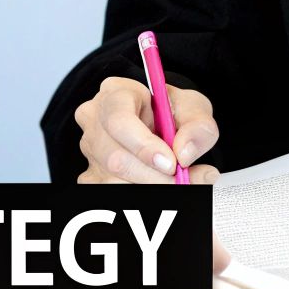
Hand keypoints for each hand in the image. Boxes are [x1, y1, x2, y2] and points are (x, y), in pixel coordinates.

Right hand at [73, 76, 218, 184]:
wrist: (164, 123)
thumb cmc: (172, 111)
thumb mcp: (194, 108)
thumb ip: (198, 126)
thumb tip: (184, 153)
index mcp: (115, 93)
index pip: (118, 120)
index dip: (144, 145)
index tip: (171, 163)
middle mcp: (94, 120)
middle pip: (115, 158)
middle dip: (153, 176)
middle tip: (182, 180)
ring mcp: (90, 149)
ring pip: (113, 181)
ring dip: (151, 188)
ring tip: (178, 181)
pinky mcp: (92, 174)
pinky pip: (113, 193)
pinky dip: (142, 195)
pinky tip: (159, 185)